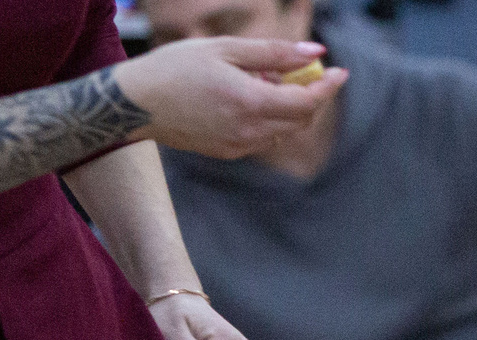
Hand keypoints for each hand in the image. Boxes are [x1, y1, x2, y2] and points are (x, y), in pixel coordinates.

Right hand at [118, 36, 347, 159]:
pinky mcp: (229, 153)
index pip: (307, 102)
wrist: (135, 103)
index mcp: (250, 103)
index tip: (342, 71)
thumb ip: (274, 52)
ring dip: (287, 106)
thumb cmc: (175, 68)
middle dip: (310, 94)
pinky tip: (245, 95)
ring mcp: (239, 147)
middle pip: (300, 119)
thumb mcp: (226, 49)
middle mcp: (249, 132)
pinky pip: (263, 137)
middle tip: (299, 67)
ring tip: (260, 77)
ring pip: (284, 130)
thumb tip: (316, 54)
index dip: (328, 87)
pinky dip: (268, 117)